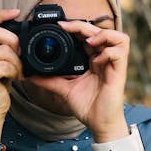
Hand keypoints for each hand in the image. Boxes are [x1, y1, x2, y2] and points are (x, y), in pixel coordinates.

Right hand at [0, 9, 21, 120]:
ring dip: (17, 62)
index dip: (2, 14)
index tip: (17, 12)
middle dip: (13, 41)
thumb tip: (18, 29)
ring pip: (4, 51)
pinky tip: (14, 77)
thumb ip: (2, 45)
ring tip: (17, 71)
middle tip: (20, 54)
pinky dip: (14, 71)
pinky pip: (5, 65)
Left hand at [26, 20, 129, 141]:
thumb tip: (30, 76)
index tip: (59, 26)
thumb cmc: (88, 108)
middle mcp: (105, 59)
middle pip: (99, 31)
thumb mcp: (64, 90)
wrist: (99, 125)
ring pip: (118, 37)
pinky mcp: (120, 72)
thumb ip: (50, 81)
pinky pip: (120, 52)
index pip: (88, 36)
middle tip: (65, 27)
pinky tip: (97, 61)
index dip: (76, 27)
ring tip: (88, 42)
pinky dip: (108, 52)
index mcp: (93, 60)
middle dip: (82, 25)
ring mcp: (114, 65)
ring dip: (102, 35)